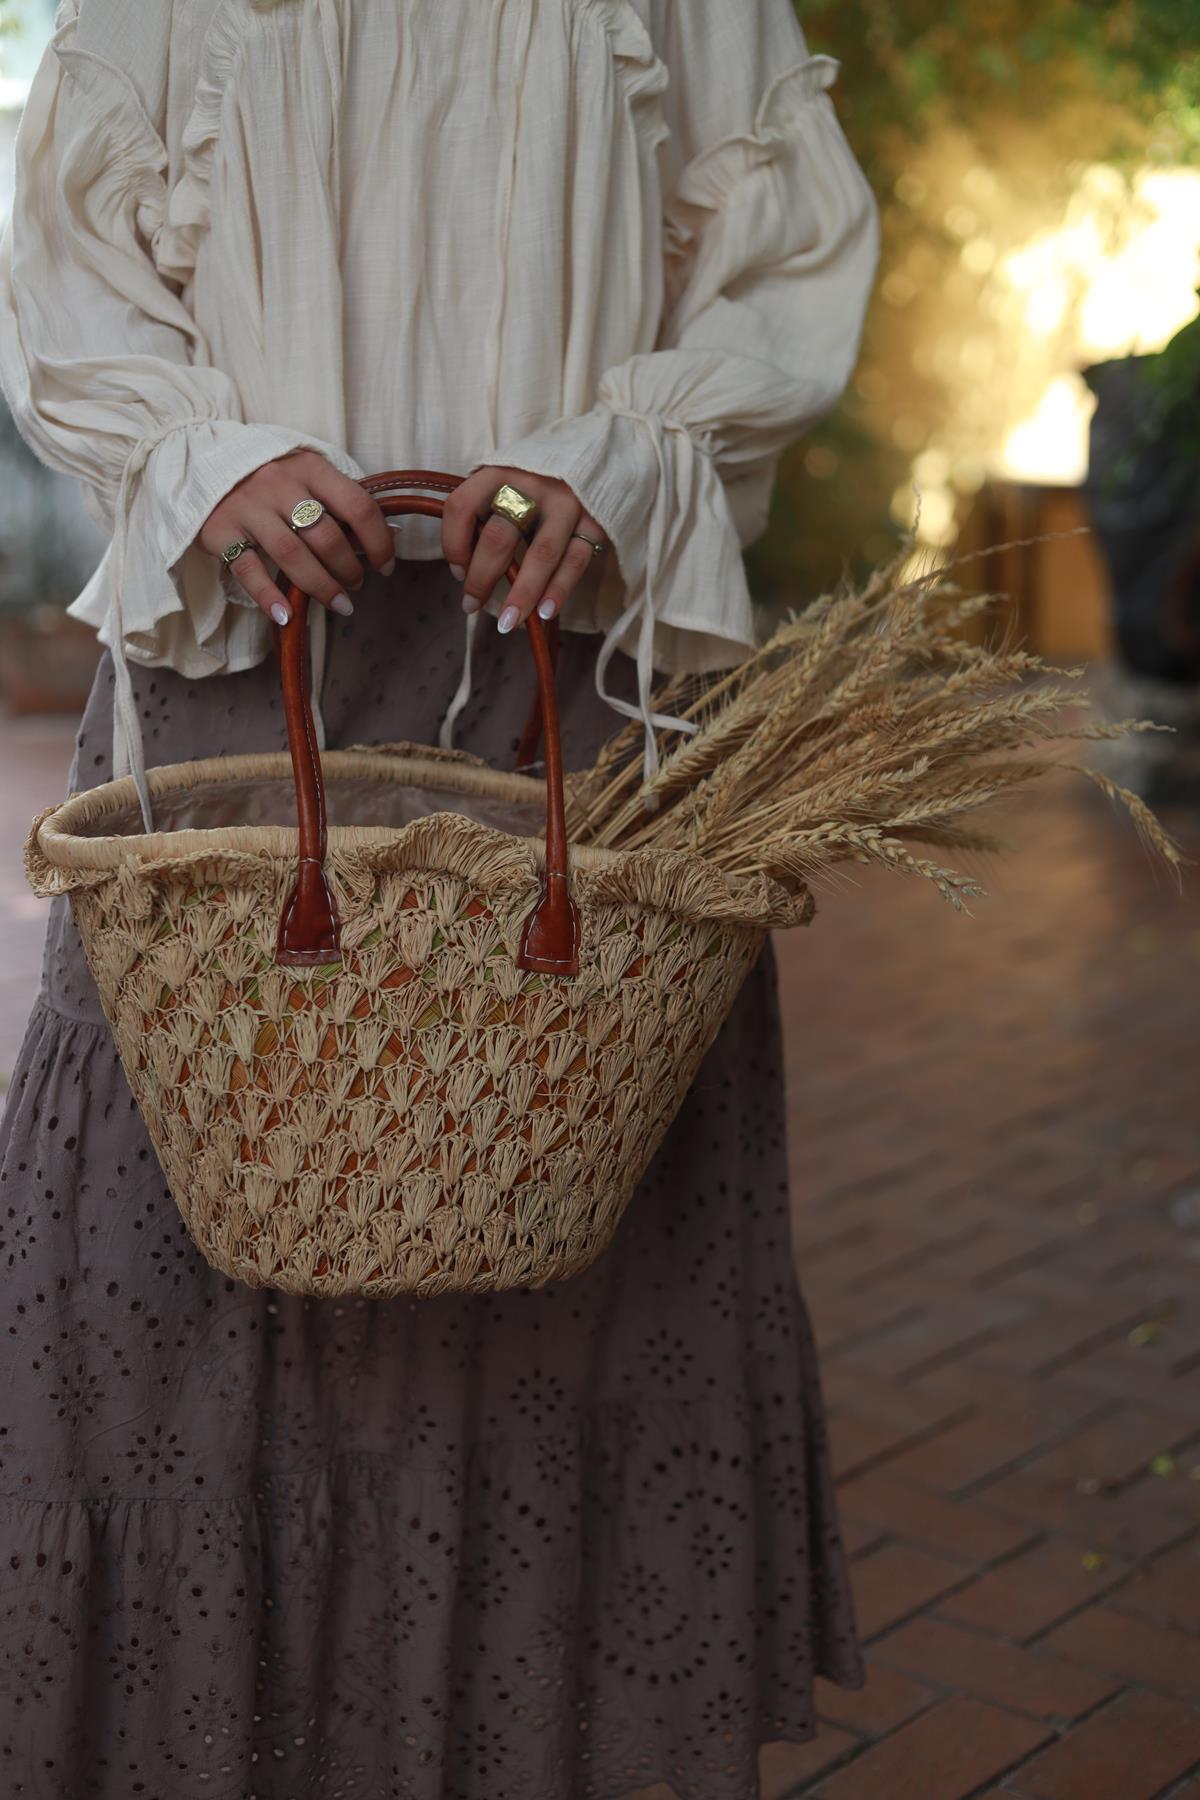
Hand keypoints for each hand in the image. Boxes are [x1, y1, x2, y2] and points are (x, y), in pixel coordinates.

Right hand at [197, 450, 395, 623]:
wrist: (201, 460)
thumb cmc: (270, 475)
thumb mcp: (308, 475)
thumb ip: (342, 501)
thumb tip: (391, 535)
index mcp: (310, 467)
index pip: (358, 507)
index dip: (379, 542)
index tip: (386, 566)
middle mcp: (279, 484)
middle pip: (326, 537)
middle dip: (349, 569)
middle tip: (356, 584)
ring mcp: (247, 508)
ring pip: (292, 556)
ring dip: (322, 587)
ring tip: (340, 604)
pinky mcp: (221, 531)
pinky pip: (249, 571)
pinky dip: (268, 597)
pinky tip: (286, 616)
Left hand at [442, 466, 608, 633]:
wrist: (594, 451)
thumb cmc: (534, 477)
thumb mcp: (502, 479)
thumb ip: (483, 511)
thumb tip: (465, 568)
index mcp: (499, 470)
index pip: (461, 507)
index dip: (453, 544)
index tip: (456, 572)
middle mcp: (532, 484)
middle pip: (498, 538)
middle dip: (481, 578)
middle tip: (471, 605)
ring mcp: (567, 503)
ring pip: (540, 555)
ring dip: (522, 594)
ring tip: (507, 623)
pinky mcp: (594, 521)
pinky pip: (574, 561)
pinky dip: (559, 590)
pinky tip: (544, 613)